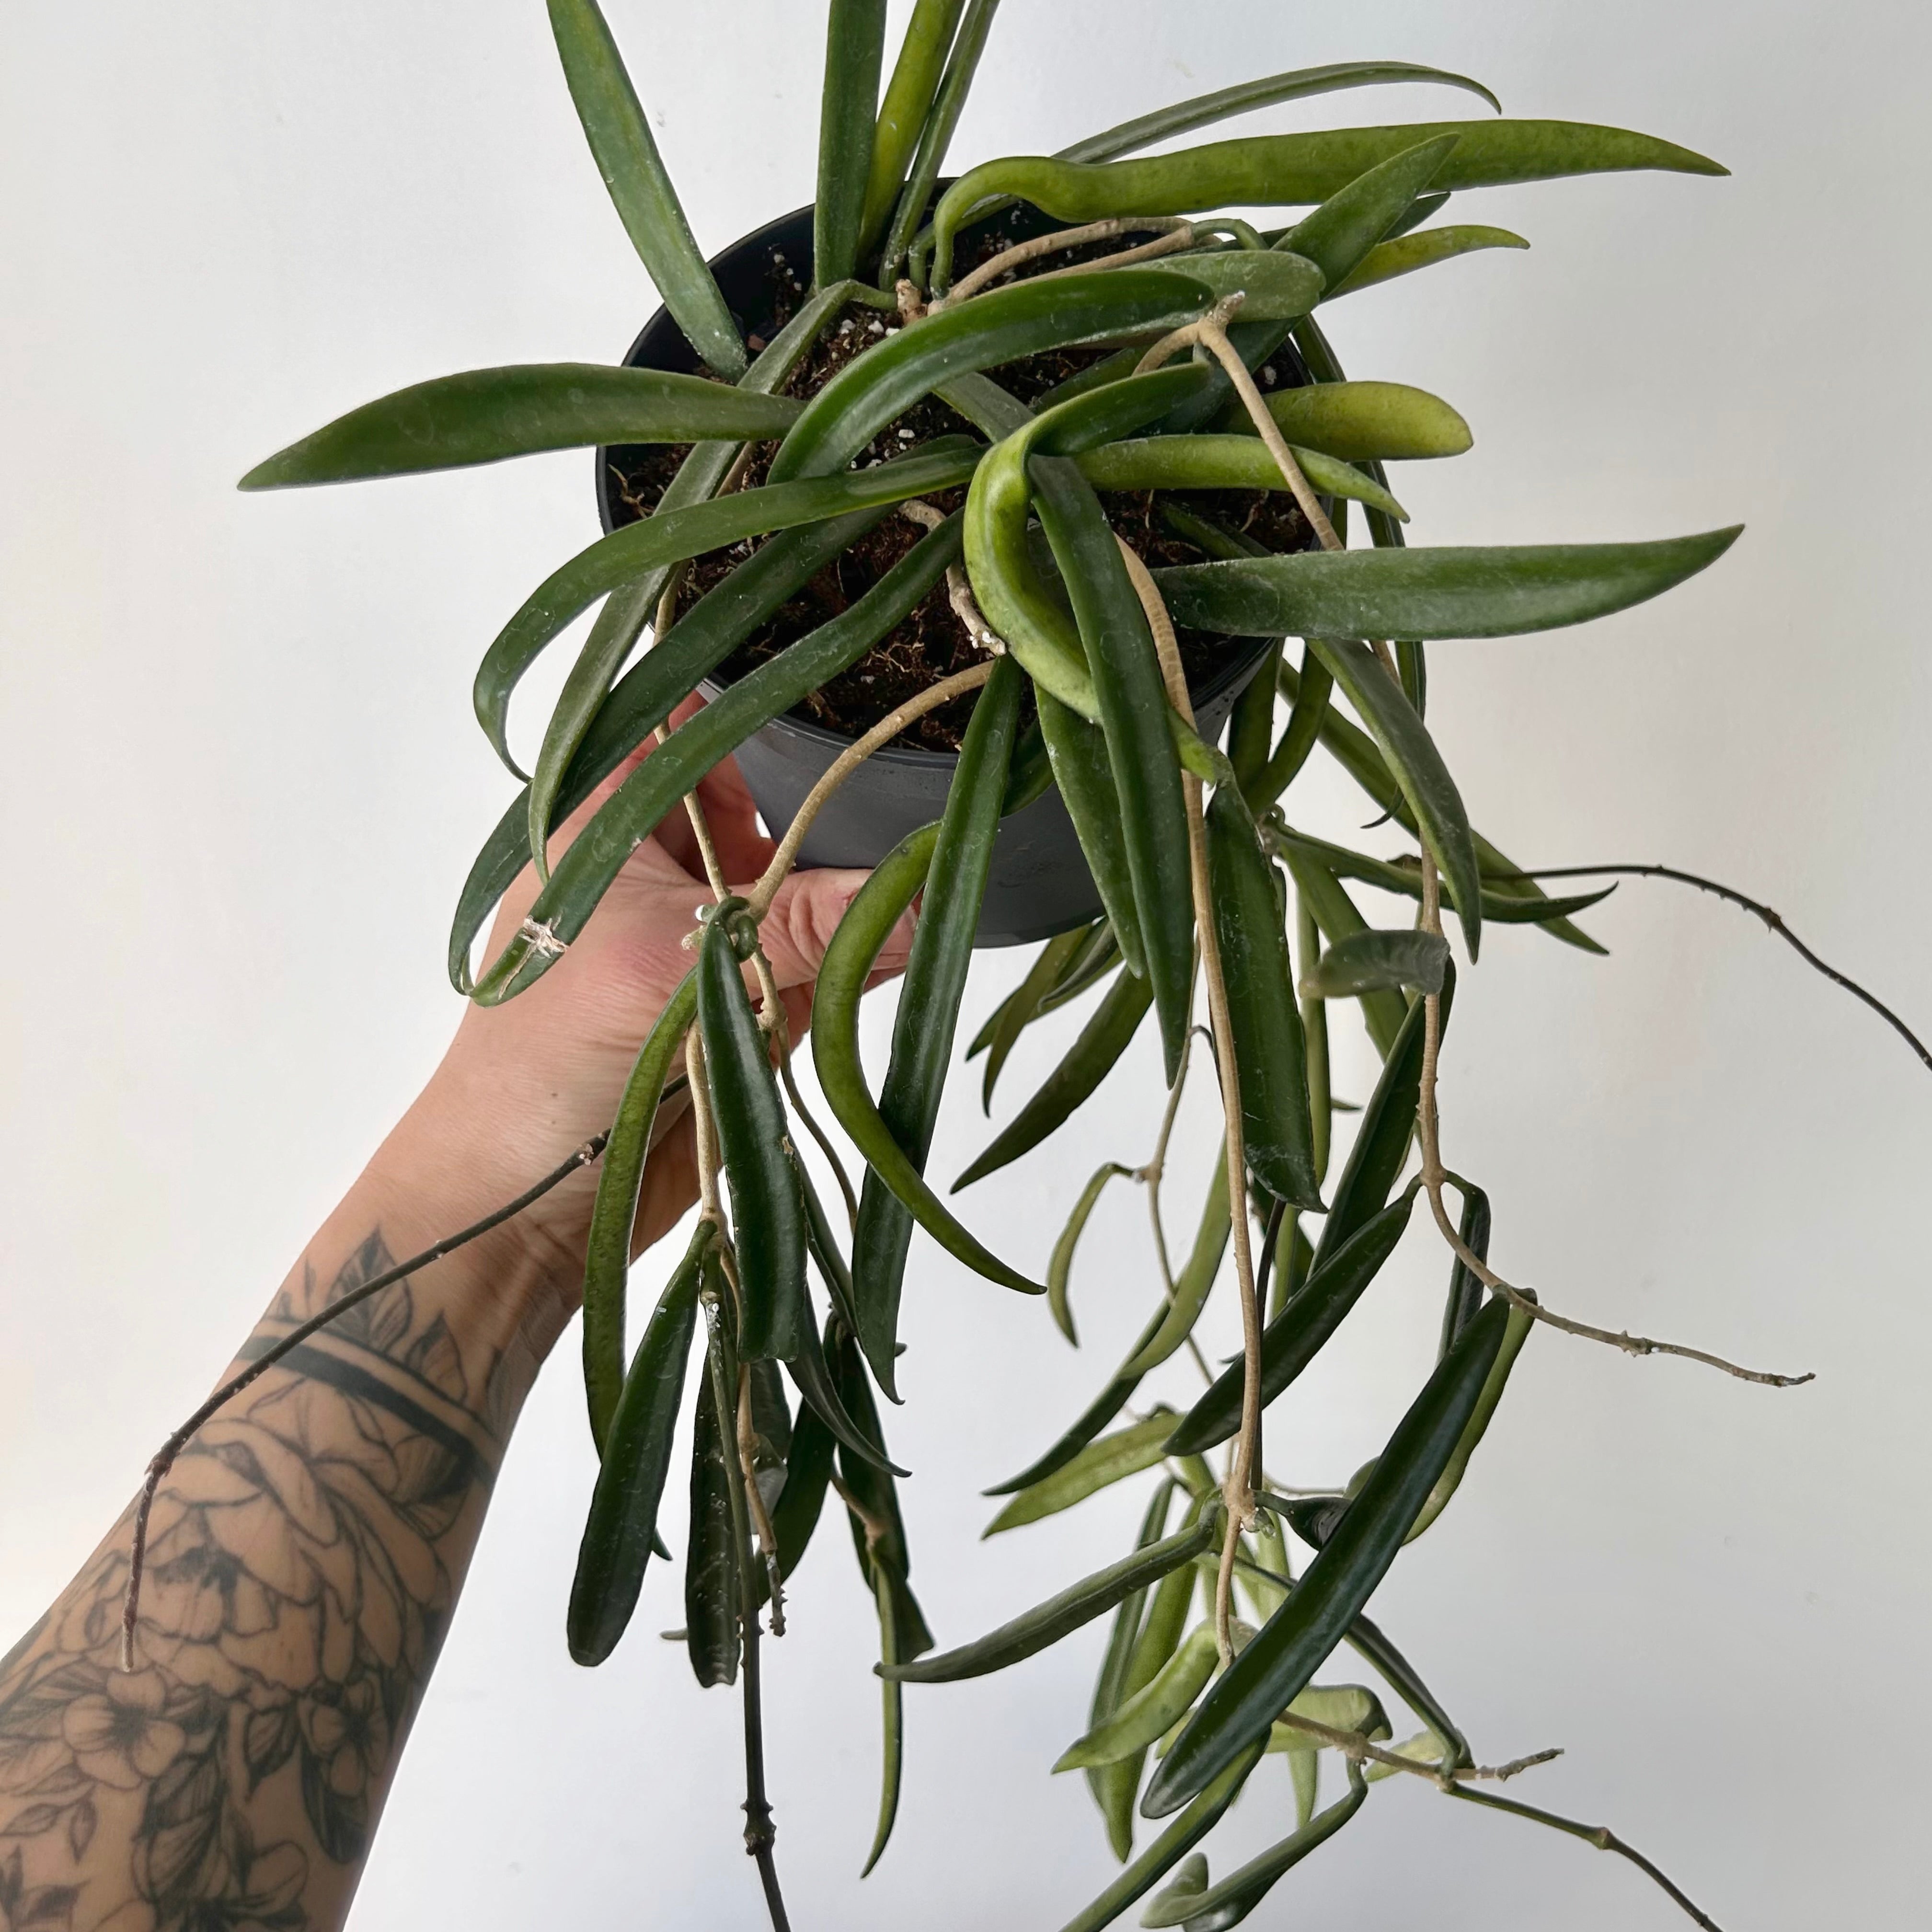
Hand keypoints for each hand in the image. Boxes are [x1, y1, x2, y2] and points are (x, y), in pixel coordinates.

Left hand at [364, 704, 912, 1356]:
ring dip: (855, 891)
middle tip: (921, 784)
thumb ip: (801, 927)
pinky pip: (823, 960)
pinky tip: (907, 941)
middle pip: (768, 802)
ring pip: (805, 885)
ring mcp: (709, 936)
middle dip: (833, 807)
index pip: (689, 724)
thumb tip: (921, 892)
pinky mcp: (748, 1003)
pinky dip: (863, 957)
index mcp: (608, 821)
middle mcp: (664, 867)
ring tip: (928, 864)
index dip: (760, 699)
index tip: (853, 682)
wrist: (526, 1206)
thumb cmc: (547, 1060)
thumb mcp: (676, 967)